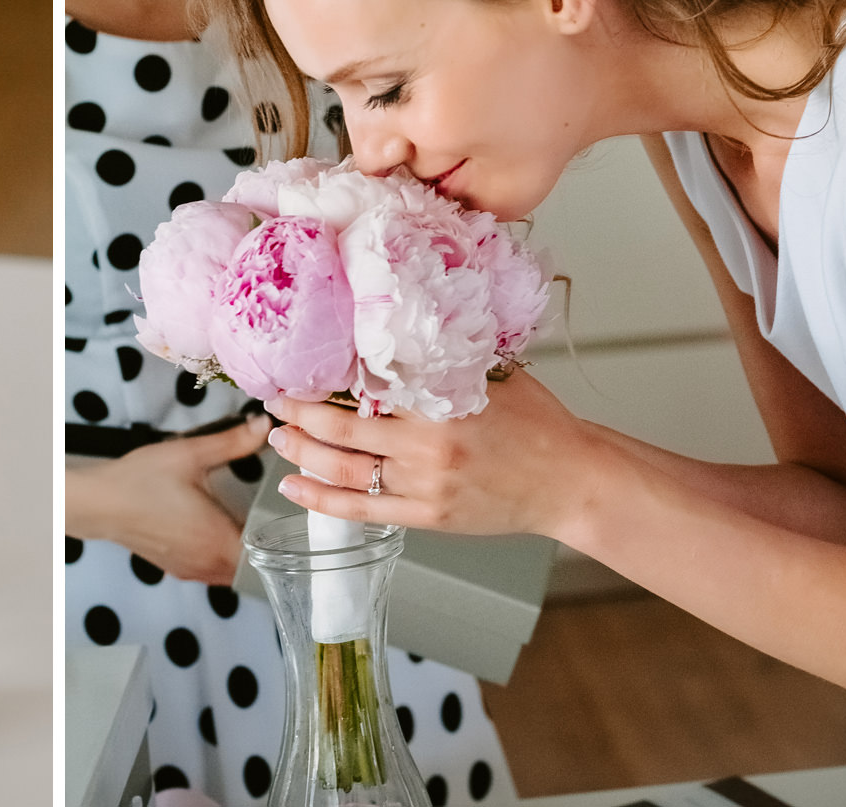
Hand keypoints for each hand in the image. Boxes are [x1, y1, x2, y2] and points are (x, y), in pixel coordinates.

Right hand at [66, 413, 271, 583]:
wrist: (98, 502)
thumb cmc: (141, 481)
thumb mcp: (191, 454)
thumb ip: (233, 442)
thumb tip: (265, 425)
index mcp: (219, 541)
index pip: (269, 558)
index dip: (284, 542)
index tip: (291, 521)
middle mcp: (208, 564)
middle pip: (253, 568)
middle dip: (266, 546)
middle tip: (275, 518)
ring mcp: (190, 570)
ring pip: (231, 572)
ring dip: (243, 553)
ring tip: (250, 524)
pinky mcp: (175, 568)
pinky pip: (211, 572)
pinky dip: (220, 557)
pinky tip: (216, 531)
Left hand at [264, 371, 594, 538]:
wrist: (570, 481)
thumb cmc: (537, 424)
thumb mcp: (491, 376)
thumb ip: (442, 361)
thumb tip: (394, 329)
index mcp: (441, 402)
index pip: (365, 385)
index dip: (324, 376)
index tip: (298, 362)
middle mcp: (427, 445)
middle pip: (341, 428)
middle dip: (298, 412)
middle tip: (274, 398)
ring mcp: (424, 485)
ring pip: (343, 469)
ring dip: (301, 452)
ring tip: (278, 436)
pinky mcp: (426, 517)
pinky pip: (360, 509)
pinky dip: (321, 498)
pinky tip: (294, 485)